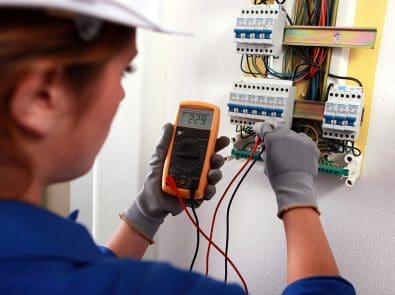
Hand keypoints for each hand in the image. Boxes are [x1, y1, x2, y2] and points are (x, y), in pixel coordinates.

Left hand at [124, 123, 229, 238]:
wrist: (151, 198)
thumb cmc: (155, 178)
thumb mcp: (159, 156)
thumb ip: (164, 142)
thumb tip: (168, 126)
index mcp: (190, 157)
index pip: (206, 148)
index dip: (215, 142)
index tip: (220, 139)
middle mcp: (197, 169)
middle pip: (213, 162)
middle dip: (218, 158)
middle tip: (216, 157)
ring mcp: (198, 182)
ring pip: (213, 176)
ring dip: (215, 174)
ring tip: (211, 173)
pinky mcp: (197, 195)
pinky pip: (207, 192)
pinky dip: (209, 190)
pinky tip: (206, 188)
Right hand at [253, 122, 319, 217]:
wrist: (294, 184)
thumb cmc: (278, 175)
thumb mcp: (265, 159)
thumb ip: (265, 147)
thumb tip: (265, 143)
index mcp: (272, 138)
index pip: (263, 127)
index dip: (260, 128)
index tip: (259, 129)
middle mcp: (286, 135)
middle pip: (277, 125)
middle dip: (272, 128)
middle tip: (270, 132)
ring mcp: (300, 138)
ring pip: (291, 134)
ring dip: (287, 139)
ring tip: (286, 152)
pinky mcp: (310, 144)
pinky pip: (303, 140)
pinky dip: (299, 144)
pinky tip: (297, 154)